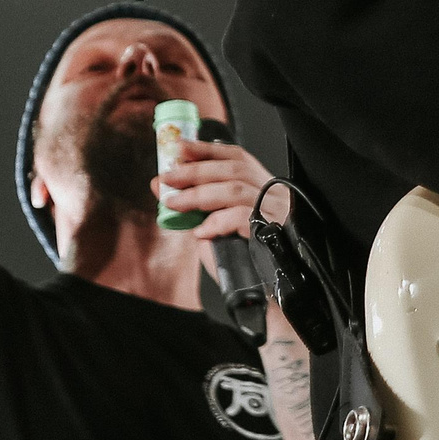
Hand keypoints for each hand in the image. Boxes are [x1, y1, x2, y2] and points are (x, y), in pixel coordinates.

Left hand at [153, 137, 292, 248]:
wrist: (262, 291)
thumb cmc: (241, 260)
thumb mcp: (214, 226)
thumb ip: (195, 207)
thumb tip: (163, 187)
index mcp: (261, 187)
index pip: (236, 157)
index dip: (206, 150)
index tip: (179, 148)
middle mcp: (272, 194)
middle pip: (233, 170)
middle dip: (195, 171)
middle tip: (166, 178)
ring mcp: (275, 211)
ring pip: (234, 190)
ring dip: (198, 194)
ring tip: (174, 203)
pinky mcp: (272, 231)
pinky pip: (241, 217)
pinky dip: (216, 221)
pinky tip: (201, 231)